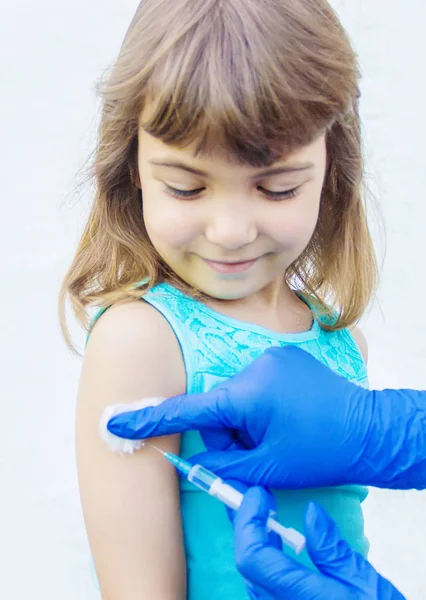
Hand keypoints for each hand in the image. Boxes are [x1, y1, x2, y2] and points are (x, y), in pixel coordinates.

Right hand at [107, 345, 374, 487]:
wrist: (369, 430)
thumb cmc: (320, 452)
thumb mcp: (267, 470)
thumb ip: (224, 465)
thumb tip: (197, 459)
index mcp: (248, 395)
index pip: (189, 411)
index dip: (149, 420)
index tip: (115, 420)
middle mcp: (255, 367)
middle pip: (216, 407)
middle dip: (227, 433)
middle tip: (257, 453)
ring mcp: (270, 357)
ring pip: (234, 396)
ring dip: (243, 419)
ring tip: (277, 435)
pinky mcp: (282, 356)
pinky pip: (252, 383)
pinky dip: (256, 404)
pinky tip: (284, 417)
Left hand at [233, 487, 404, 599]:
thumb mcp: (366, 583)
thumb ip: (332, 549)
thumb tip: (310, 512)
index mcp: (301, 599)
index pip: (252, 558)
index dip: (248, 521)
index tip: (259, 494)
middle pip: (246, 565)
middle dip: (245, 525)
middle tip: (257, 496)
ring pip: (250, 577)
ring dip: (251, 541)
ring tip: (264, 512)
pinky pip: (261, 588)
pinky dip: (262, 560)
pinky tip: (275, 542)